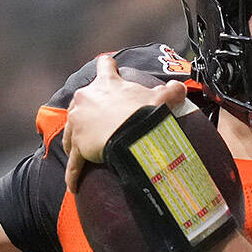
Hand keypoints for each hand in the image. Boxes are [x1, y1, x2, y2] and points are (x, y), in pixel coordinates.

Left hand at [63, 54, 186, 191]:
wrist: (131, 135)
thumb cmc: (142, 114)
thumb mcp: (160, 98)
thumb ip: (170, 91)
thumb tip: (180, 88)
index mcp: (106, 83)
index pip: (105, 66)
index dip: (108, 67)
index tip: (108, 67)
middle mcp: (86, 98)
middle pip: (81, 100)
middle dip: (87, 111)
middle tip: (99, 122)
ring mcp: (78, 122)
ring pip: (71, 130)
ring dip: (76, 140)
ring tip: (84, 153)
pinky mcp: (77, 145)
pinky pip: (73, 162)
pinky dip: (73, 174)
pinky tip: (73, 186)